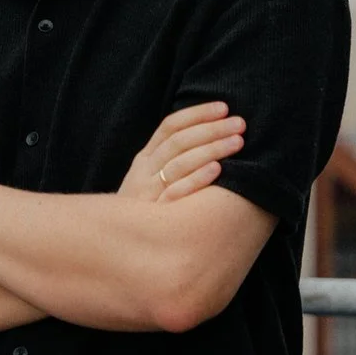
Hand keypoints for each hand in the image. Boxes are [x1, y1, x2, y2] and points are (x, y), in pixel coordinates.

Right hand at [117, 103, 243, 202]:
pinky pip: (177, 192)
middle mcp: (145, 171)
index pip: (170, 126)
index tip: (224, 107)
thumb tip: (208, 137)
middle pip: (179, 141)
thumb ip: (171, 161)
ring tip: (237, 142)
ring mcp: (148, 191)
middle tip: (239, 124)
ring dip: (211, 149)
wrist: (115, 247)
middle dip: (211, 129)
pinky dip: (197, 178)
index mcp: (145, 159)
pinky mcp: (154, 213)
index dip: (197, 114)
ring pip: (180, 162)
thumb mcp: (149, 181)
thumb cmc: (144, 212)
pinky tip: (218, 170)